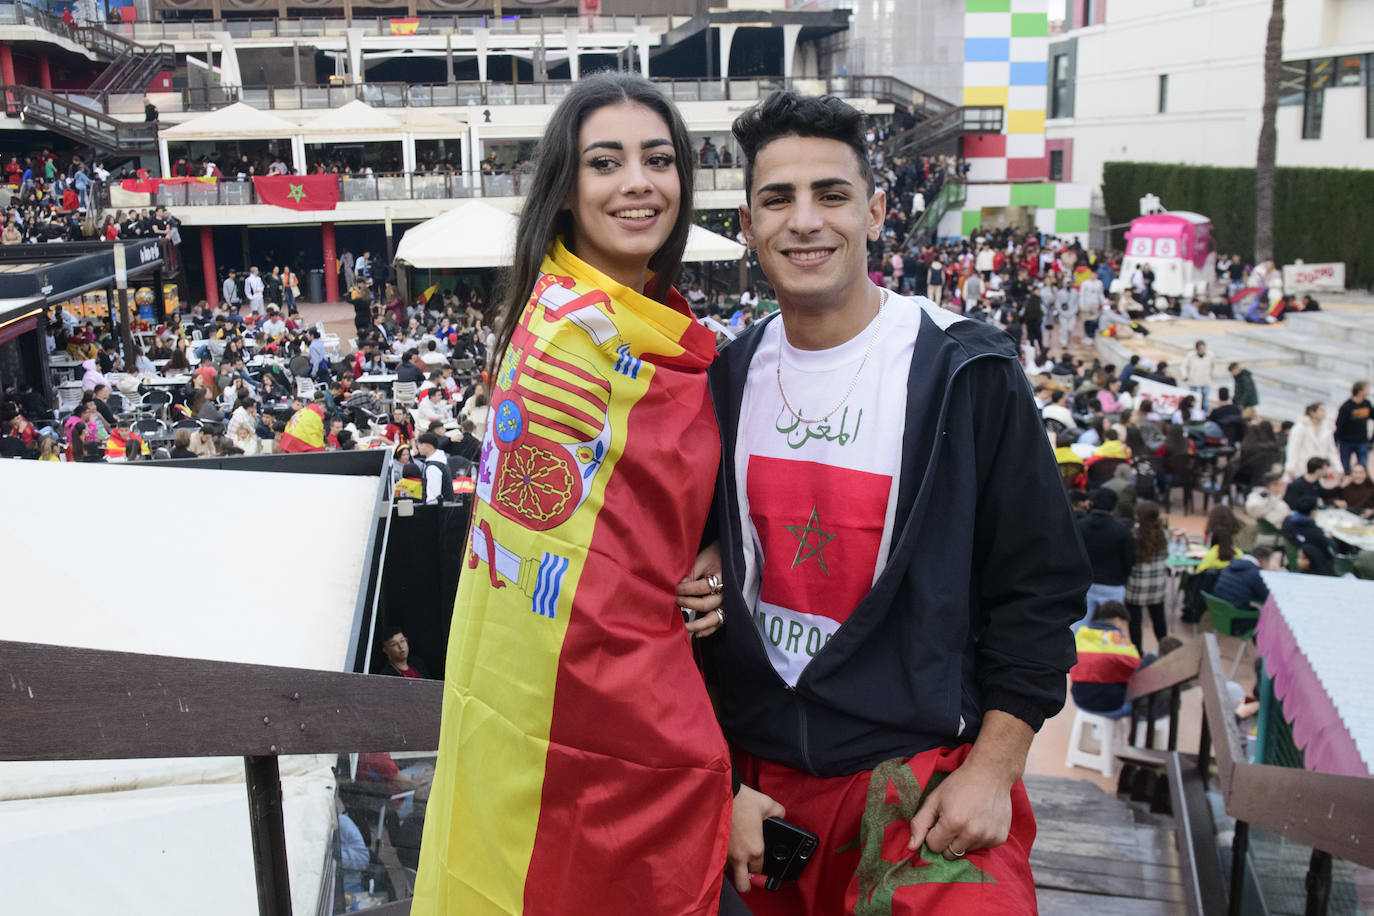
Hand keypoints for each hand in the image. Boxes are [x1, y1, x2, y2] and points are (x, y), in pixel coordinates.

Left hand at [677, 542, 723, 638]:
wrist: (727, 557)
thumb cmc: (714, 556)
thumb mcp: (703, 559)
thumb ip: (691, 573)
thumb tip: (678, 586)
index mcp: (723, 578)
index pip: (703, 587)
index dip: (687, 589)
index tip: (674, 588)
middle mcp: (727, 594)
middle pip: (707, 604)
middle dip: (687, 603)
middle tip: (674, 600)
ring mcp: (726, 604)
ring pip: (714, 619)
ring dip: (698, 625)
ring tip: (684, 627)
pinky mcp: (724, 610)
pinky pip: (717, 624)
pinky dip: (707, 631)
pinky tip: (696, 634)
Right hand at [728, 784, 784, 892]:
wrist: (721, 794)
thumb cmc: (744, 800)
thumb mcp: (768, 804)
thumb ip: (779, 814)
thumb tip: (781, 818)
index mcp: (755, 850)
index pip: (759, 870)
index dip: (760, 866)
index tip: (758, 861)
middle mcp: (740, 857)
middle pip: (743, 885)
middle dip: (746, 882)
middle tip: (747, 873)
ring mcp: (724, 854)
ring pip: (729, 874)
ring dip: (733, 869)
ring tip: (735, 857)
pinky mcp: (713, 848)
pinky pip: (719, 862)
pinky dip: (722, 860)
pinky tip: (725, 849)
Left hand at [906, 710, 1031, 860]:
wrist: (990, 773)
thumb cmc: (959, 784)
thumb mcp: (934, 799)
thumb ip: (920, 824)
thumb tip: (911, 847)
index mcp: (953, 823)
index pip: (934, 846)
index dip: (933, 834)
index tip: (939, 821)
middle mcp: (972, 833)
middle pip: (950, 854)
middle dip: (947, 841)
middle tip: (953, 821)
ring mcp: (988, 837)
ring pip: (966, 851)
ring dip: (963, 840)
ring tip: (968, 819)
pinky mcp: (999, 839)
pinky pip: (982, 848)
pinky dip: (978, 838)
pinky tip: (980, 821)